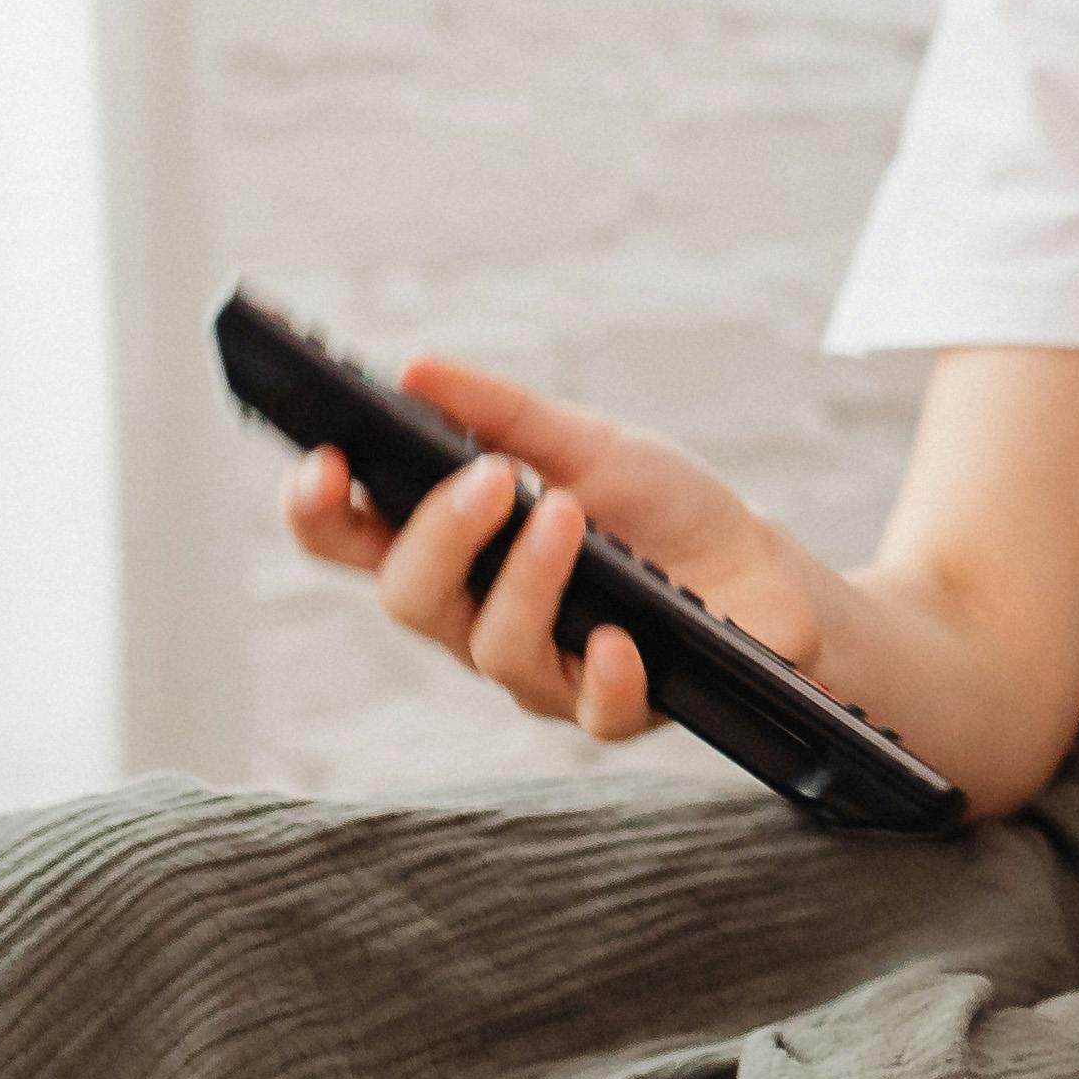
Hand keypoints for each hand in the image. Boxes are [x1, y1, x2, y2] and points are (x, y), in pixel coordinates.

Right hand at [280, 358, 828, 746]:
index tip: (324, 461)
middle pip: (408, 597)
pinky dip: (602, 673)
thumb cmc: (658, 507)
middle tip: (491, 478)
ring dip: (526, 580)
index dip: (316, 510)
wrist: (762, 567)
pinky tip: (619, 637)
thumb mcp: (589, 445)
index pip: (350, 539)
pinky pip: (588, 709)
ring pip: (492, 648)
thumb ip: (502, 415)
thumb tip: (413, 370)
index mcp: (453, 548)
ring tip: (569, 518)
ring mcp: (540, 669)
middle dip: (438, 536)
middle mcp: (476, 616)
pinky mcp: (610, 708)